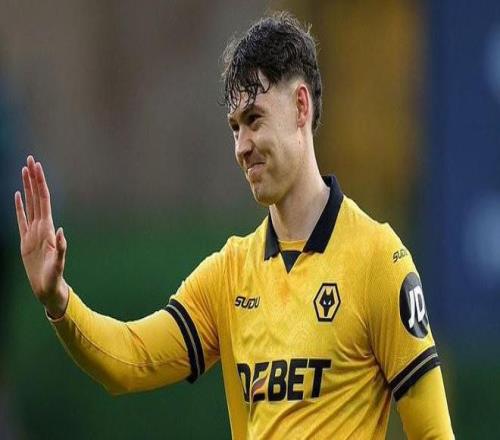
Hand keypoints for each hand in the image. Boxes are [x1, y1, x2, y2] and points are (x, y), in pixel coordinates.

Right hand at [14, 155, 68, 318]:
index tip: (36, 166)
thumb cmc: (54, 277)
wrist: (48, 288)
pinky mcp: (25, 240)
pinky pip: (21, 218)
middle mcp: (41, 226)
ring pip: (29, 203)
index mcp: (47, 229)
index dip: (40, 183)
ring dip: (27, 187)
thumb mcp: (58, 264)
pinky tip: (19, 195)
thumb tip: (60, 231)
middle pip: (37, 196)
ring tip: (25, 171)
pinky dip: (19, 206)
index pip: (43, 200)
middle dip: (34, 178)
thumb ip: (61, 248)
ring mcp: (33, 232)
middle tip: (31, 159)